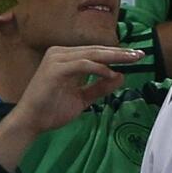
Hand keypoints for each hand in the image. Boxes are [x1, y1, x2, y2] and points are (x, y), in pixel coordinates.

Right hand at [13, 45, 142, 133]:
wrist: (31, 122)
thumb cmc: (52, 109)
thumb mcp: (83, 97)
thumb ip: (100, 87)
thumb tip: (121, 76)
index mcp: (66, 58)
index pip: (96, 52)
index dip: (117, 54)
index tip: (136, 56)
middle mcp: (60, 54)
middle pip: (96, 50)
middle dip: (120, 53)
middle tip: (140, 55)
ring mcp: (56, 60)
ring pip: (91, 54)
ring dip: (114, 57)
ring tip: (132, 60)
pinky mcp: (54, 69)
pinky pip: (82, 64)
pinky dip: (99, 69)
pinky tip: (111, 74)